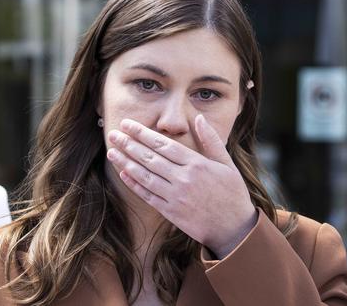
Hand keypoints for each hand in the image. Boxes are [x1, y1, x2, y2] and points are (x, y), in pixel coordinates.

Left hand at [106, 114, 257, 257]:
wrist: (234, 229)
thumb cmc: (232, 193)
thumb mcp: (227, 163)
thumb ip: (211, 140)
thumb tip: (199, 118)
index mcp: (197, 164)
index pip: (163, 144)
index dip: (142, 134)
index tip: (128, 124)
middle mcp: (183, 179)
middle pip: (150, 158)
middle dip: (129, 144)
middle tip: (113, 134)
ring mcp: (175, 197)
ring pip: (145, 176)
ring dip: (126, 162)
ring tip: (112, 151)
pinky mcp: (171, 212)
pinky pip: (148, 196)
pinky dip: (134, 185)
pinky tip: (123, 174)